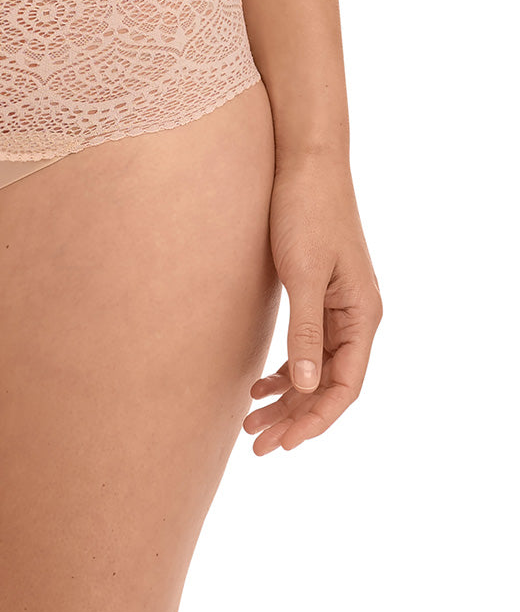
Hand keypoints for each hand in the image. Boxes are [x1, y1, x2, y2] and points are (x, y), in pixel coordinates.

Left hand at [244, 154, 382, 455]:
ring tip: (249, 425)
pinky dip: (282, 372)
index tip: (284, 443)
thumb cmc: (305, 213)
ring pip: (314, 371)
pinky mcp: (317, 295)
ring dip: (285, 400)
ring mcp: (338, 308)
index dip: (315, 419)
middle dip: (295, 419)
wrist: (305, 164)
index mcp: (361, 315)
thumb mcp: (302, 275)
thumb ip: (305, 331)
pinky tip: (256, 387)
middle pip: (329, 385)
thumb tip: (303, 386)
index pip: (345, 386)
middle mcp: (356, 317)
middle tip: (257, 446)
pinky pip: (306, 349)